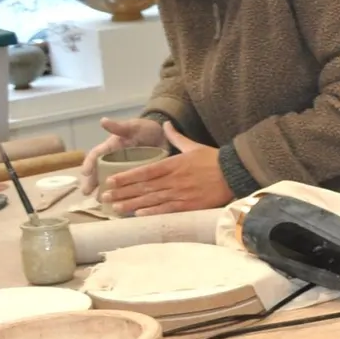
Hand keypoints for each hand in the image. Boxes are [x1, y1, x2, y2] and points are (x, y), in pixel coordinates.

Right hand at [79, 116, 166, 194]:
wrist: (163, 135)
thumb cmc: (144, 129)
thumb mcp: (133, 126)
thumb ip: (119, 126)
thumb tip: (103, 120)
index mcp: (111, 148)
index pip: (96, 155)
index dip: (89, 163)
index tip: (84, 173)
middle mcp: (114, 160)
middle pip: (99, 172)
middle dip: (92, 182)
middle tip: (87, 193)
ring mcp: (124, 169)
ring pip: (110, 181)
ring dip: (105, 190)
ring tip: (100, 201)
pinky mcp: (136, 177)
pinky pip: (127, 186)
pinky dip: (123, 194)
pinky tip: (120, 203)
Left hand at [100, 123, 230, 216]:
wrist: (235, 172)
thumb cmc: (213, 159)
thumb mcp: (193, 145)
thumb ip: (176, 137)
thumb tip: (165, 124)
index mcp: (173, 164)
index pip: (144, 171)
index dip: (125, 177)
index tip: (110, 181)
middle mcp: (173, 179)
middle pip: (143, 187)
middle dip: (122, 192)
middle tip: (104, 198)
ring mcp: (181, 193)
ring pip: (151, 200)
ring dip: (131, 204)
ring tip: (115, 208)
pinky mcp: (190, 205)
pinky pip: (167, 209)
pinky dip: (152, 212)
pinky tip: (139, 214)